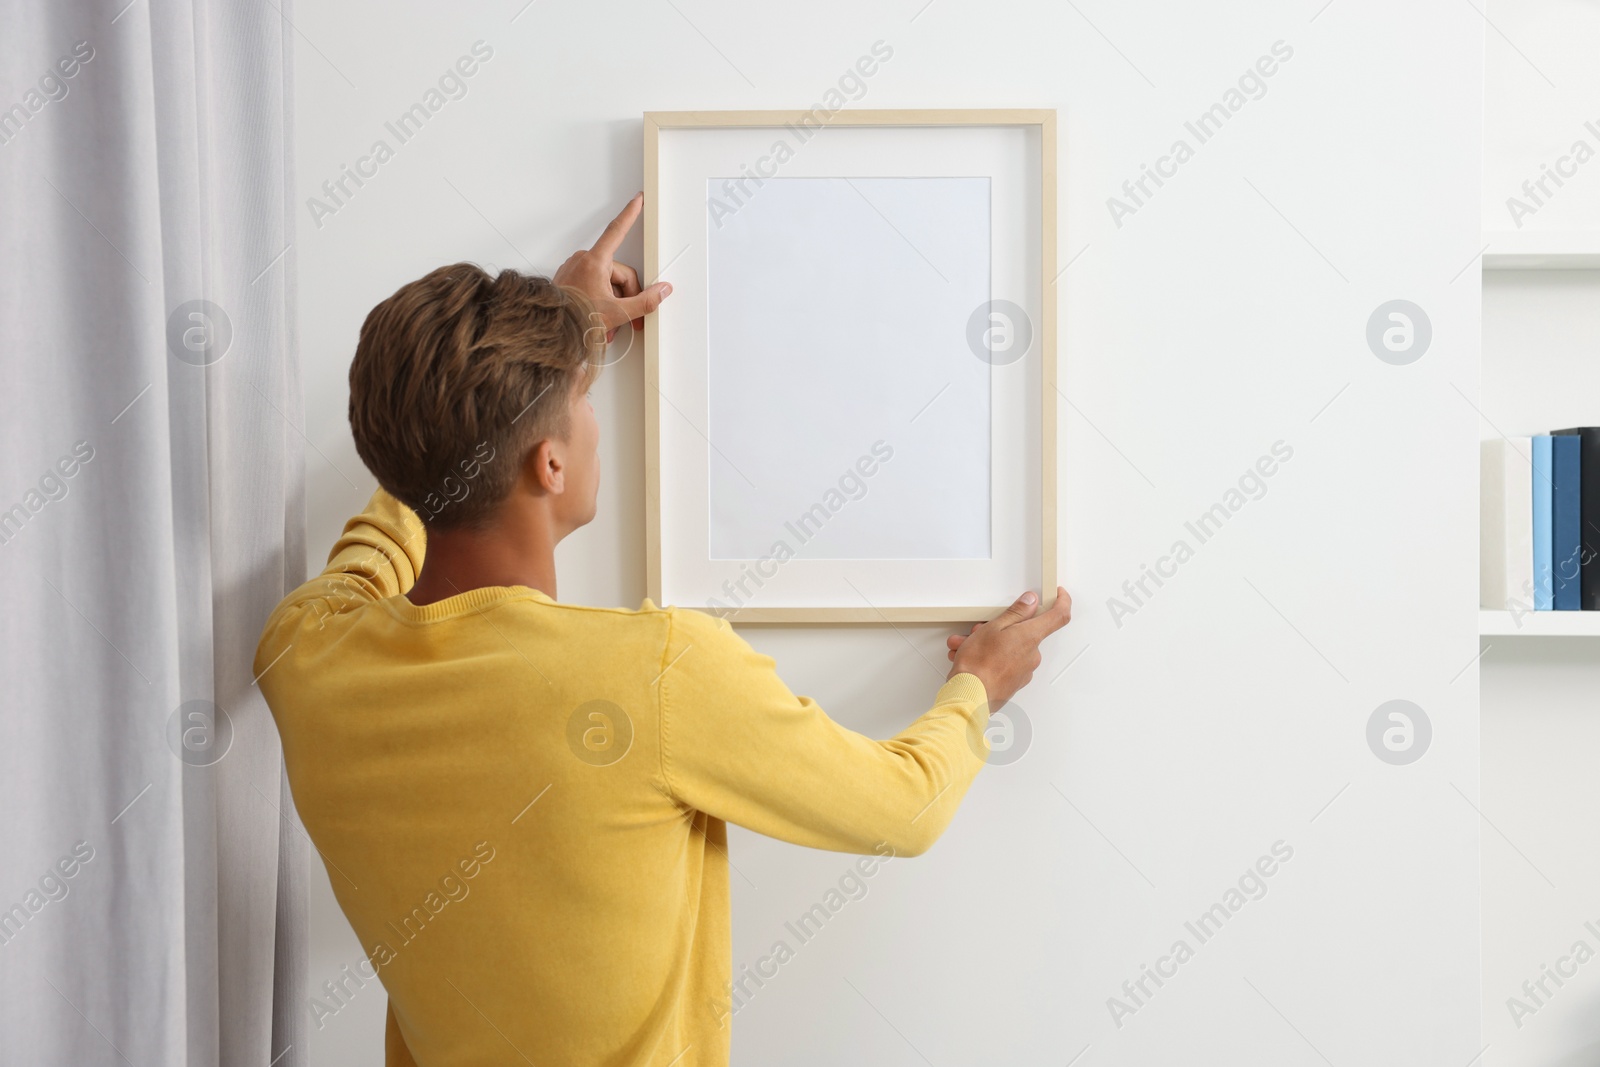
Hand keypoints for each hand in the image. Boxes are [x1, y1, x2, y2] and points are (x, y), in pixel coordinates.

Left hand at [552, 193, 671, 342]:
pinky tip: (598, 319)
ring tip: (607, 324)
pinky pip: (593, 285)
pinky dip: (599, 302)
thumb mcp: (617, 313)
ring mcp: (575, 270)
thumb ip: (644, 302)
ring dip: (613, 304)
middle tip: (627, 319)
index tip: (637, 200)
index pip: (617, 231)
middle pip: (619, 273)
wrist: (549, 332)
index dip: (630, 214)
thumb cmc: (574, 320)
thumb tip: (661, 292)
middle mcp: (583, 261)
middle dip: (626, 297)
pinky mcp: (569, 280)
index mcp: (594, 262)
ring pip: (607, 282)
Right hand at [946, 587, 1071, 708]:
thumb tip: (1030, 602)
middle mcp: (1033, 655)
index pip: (1059, 616)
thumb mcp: (993, 628)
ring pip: (1010, 648)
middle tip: (980, 628)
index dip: (1062, 601)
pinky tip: (970, 658)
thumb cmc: (978, 666)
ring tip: (965, 646)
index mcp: (1031, 637)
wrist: (970, 697)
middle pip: (1025, 632)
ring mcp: (1025, 671)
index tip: (1058, 594)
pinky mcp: (1014, 683)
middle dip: (1001, 627)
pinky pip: (1005, 663)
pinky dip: (989, 658)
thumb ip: (1016, 613)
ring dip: (989, 644)